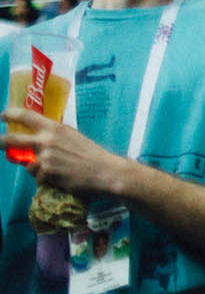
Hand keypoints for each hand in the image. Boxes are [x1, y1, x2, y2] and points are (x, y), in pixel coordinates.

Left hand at [1, 109, 127, 195]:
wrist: (104, 171)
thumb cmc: (91, 154)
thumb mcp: (72, 136)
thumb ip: (54, 136)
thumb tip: (37, 139)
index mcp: (54, 128)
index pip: (26, 116)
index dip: (10, 114)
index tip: (3, 115)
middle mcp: (46, 140)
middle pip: (11, 140)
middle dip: (0, 142)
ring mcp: (44, 157)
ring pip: (28, 164)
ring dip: (37, 168)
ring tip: (57, 170)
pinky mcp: (45, 173)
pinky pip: (38, 177)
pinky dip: (46, 179)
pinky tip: (61, 178)